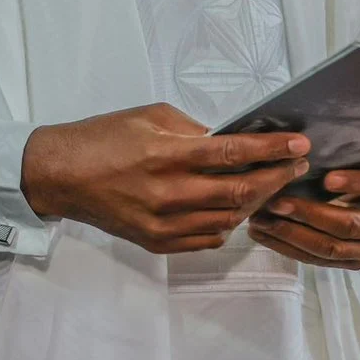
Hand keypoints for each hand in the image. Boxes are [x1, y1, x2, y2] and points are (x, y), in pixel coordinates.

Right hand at [21, 104, 310, 254]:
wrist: (60, 175)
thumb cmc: (102, 138)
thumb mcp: (150, 116)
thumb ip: (194, 130)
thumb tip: (232, 140)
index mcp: (166, 153)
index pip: (233, 154)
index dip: (272, 151)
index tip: (299, 145)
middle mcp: (167, 193)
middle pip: (239, 193)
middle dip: (275, 179)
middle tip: (295, 167)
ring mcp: (162, 223)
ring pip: (228, 220)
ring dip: (255, 203)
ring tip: (270, 187)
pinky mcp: (156, 242)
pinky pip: (207, 239)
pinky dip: (227, 224)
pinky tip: (234, 208)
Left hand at [248, 169, 359, 268]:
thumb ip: (348, 159)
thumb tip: (303, 148)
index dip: (355, 183)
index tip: (327, 178)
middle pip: (350, 225)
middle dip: (309, 214)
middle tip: (276, 202)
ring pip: (331, 249)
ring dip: (291, 234)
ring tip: (262, 219)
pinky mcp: (355, 264)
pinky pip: (318, 261)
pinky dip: (288, 248)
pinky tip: (265, 233)